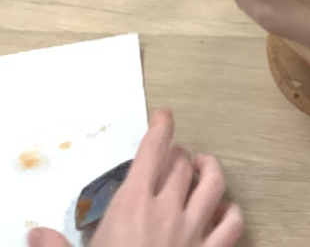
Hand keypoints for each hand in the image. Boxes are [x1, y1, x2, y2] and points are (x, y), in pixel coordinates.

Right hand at [27, 110, 241, 246]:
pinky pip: (233, 225)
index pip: (152, 152)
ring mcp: (192, 231)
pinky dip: (231, 213)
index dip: (161, 129)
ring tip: (204, 167)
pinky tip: (223, 211)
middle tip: (174, 156)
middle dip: (179, 154)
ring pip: (214, 184)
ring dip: (210, 170)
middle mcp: (167, 211)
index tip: (164, 116)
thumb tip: (35, 236)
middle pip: (182, 164)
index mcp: (132, 207)